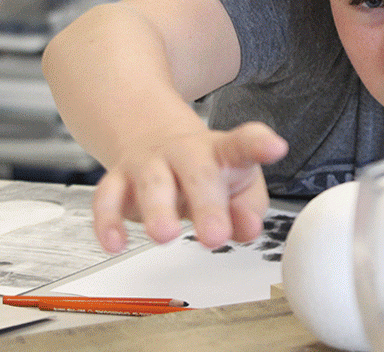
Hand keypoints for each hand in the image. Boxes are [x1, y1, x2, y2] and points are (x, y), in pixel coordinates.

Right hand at [91, 121, 287, 253]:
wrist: (155, 140)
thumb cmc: (208, 172)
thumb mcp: (238, 186)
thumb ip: (249, 209)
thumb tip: (248, 229)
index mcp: (223, 151)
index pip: (244, 144)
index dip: (260, 145)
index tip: (275, 148)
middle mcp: (186, 152)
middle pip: (198, 172)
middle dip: (207, 206)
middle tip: (215, 236)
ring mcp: (150, 163)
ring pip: (152, 182)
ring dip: (158, 210)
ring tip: (166, 235)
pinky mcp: (118, 180)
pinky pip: (107, 197)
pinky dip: (108, 221)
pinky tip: (115, 243)